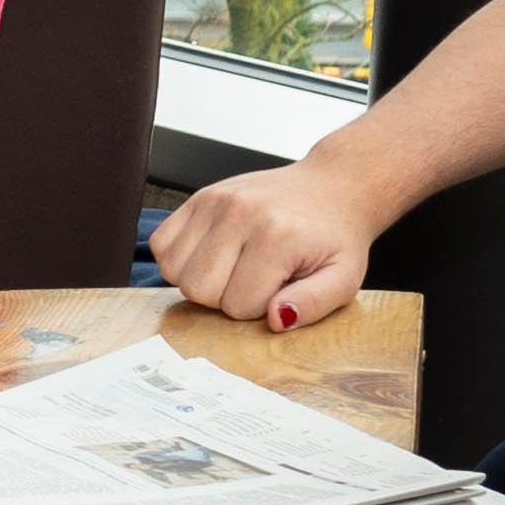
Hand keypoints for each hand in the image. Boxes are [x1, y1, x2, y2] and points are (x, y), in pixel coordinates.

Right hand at [156, 154, 388, 327]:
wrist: (333, 186)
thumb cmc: (336, 237)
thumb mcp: (343, 279)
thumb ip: (314, 304)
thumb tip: (276, 319)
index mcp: (277, 236)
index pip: (237, 307)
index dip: (258, 309)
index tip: (280, 288)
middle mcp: (240, 212)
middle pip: (198, 290)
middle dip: (225, 298)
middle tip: (255, 280)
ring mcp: (214, 200)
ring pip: (174, 270)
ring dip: (202, 279)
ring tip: (234, 267)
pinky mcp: (199, 196)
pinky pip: (161, 244)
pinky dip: (181, 259)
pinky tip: (213, 256)